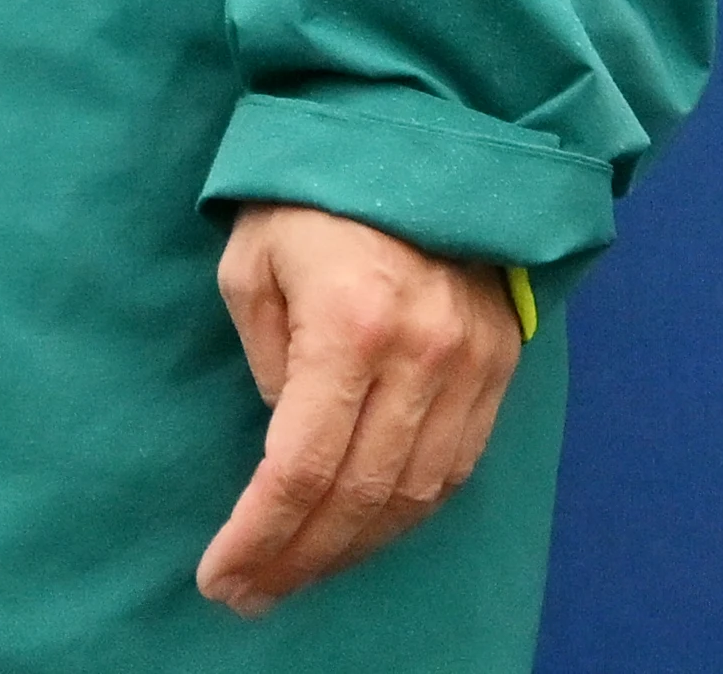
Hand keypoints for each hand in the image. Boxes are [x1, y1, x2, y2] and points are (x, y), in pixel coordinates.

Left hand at [194, 205, 516, 613]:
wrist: (418, 128)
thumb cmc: (310, 189)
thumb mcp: (252, 263)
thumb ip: (266, 358)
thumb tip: (285, 436)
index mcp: (349, 325)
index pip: (300, 466)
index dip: (260, 535)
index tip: (222, 577)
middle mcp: (422, 356)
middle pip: (361, 496)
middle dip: (300, 559)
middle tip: (251, 595)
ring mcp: (472, 364)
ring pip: (416, 496)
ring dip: (355, 548)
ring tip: (298, 574)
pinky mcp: (501, 365)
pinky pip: (457, 468)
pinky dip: (408, 514)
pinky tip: (363, 532)